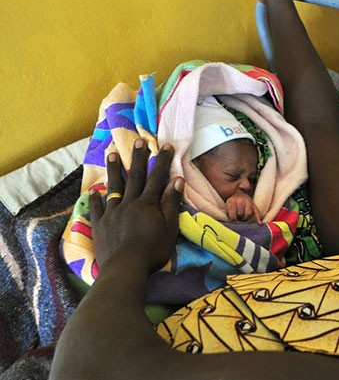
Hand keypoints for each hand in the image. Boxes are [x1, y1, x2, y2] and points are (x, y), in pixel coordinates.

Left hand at [89, 139, 183, 274]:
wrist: (125, 267)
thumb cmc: (153, 250)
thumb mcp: (169, 227)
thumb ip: (171, 203)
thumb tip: (176, 180)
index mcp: (148, 203)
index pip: (157, 178)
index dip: (161, 161)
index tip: (164, 145)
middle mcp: (129, 203)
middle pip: (135, 177)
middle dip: (138, 158)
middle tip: (138, 141)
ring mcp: (113, 212)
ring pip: (114, 187)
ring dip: (114, 170)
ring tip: (112, 154)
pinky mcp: (100, 224)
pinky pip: (96, 208)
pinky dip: (94, 199)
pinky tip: (93, 191)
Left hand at [226, 191, 261, 223]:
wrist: (238, 195)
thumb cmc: (232, 205)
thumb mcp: (227, 207)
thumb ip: (229, 215)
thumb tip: (233, 223)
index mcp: (232, 201)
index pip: (233, 212)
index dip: (233, 219)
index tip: (233, 222)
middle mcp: (240, 200)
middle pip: (241, 213)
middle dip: (239, 218)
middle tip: (238, 218)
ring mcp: (248, 201)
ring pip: (249, 213)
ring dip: (246, 218)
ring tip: (242, 218)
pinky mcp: (254, 204)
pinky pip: (257, 211)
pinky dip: (258, 217)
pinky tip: (259, 223)